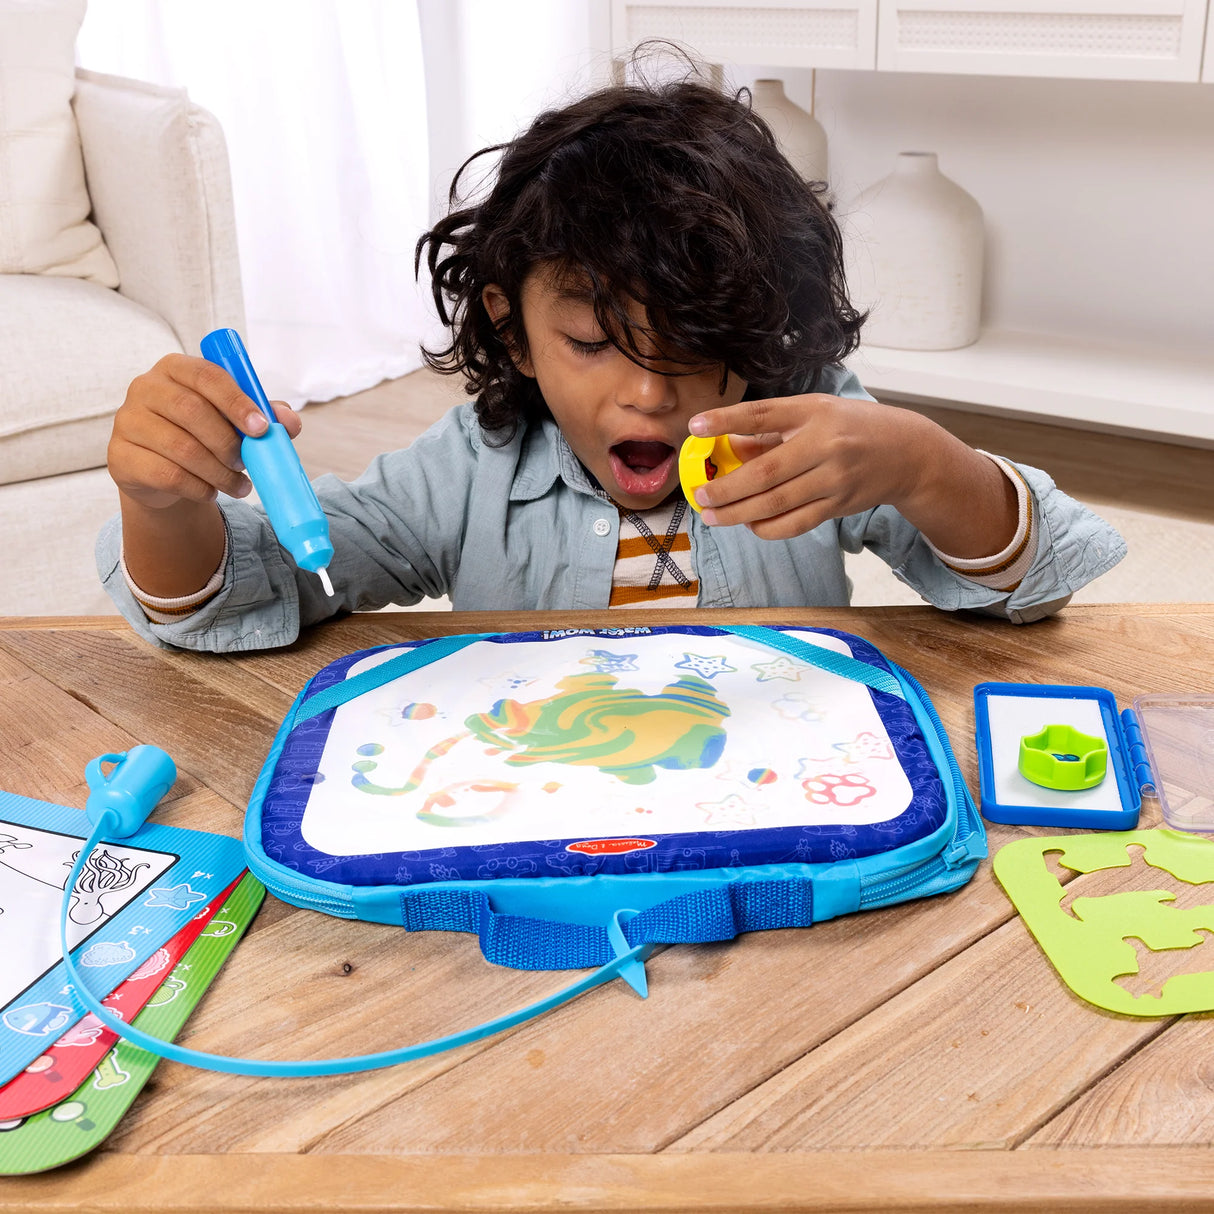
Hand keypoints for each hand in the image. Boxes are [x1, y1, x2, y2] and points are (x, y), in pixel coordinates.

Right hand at [107, 353, 301, 509]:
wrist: (164, 474)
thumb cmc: (205, 436)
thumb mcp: (236, 421)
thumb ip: (265, 416)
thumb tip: (289, 422)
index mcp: (176, 368)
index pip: (207, 376)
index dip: (237, 402)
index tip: (262, 428)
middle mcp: (145, 387)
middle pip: (192, 412)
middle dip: (229, 443)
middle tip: (247, 463)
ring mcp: (127, 421)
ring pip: (182, 448)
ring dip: (220, 473)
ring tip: (239, 485)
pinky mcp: (120, 457)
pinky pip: (167, 475)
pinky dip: (199, 488)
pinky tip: (212, 491)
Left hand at [687, 393, 927, 539]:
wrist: (906, 452)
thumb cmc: (850, 428)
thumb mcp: (814, 414)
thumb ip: (772, 431)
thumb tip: (727, 447)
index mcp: (813, 412)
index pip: (763, 414)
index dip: (726, 420)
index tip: (696, 427)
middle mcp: (825, 444)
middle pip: (766, 471)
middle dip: (727, 488)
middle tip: (701, 496)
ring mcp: (833, 478)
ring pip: (777, 503)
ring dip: (739, 513)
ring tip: (714, 516)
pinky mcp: (838, 505)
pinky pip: (796, 523)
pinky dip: (767, 528)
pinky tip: (749, 525)